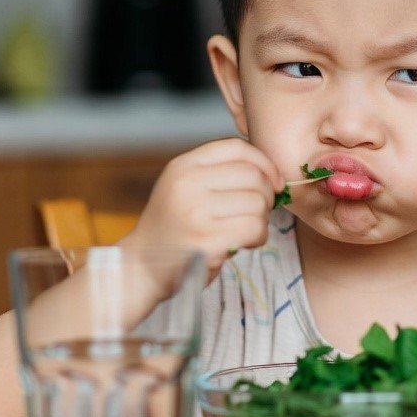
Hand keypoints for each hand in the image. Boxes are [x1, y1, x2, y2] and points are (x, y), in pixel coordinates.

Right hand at [121, 138, 283, 277]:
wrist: (142, 267)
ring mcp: (195, 212)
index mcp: (183, 165)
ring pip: (258, 204)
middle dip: (266, 196)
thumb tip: (271, 171)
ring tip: (245, 229)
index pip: (237, 148)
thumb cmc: (175, 227)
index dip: (265, 163)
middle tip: (257, 212)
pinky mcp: (207, 240)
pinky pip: (255, 229)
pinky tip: (245, 243)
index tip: (274, 181)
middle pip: (254, 176)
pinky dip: (258, 237)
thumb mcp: (186, 187)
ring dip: (262, 220)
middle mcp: (187, 184)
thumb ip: (219, 172)